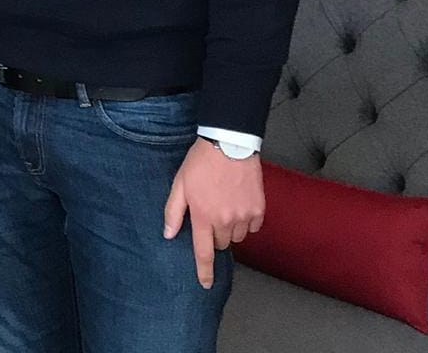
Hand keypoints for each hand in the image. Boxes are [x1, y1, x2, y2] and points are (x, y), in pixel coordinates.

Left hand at [163, 139, 263, 288]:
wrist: (229, 144)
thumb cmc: (200, 163)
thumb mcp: (179, 185)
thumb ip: (173, 212)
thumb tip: (168, 234)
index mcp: (203, 216)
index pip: (203, 253)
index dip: (204, 271)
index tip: (206, 284)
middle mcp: (225, 221)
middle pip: (221, 244)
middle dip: (215, 235)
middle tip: (210, 213)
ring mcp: (244, 216)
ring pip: (238, 237)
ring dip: (231, 229)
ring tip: (224, 205)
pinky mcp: (259, 209)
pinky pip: (253, 227)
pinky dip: (246, 221)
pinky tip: (239, 203)